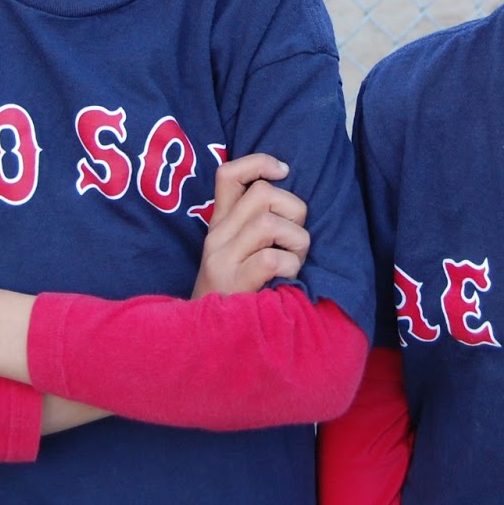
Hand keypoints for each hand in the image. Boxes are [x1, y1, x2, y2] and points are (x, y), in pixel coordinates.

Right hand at [191, 153, 310, 299]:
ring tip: (295, 260)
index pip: (228, 174)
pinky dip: (292, 265)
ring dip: (297, 240)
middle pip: (262, 194)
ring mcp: (222, 259)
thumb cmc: (236, 296)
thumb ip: (254, 227)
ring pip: (269, 222)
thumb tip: (293, 202)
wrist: (206, 341)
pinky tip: (289, 278)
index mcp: (219, 225)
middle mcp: (217, 237)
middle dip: (294, 210)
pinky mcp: (233, 283)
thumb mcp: (238, 255)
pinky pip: (273, 258)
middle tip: (296, 238)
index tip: (283, 170)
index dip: (259, 163)